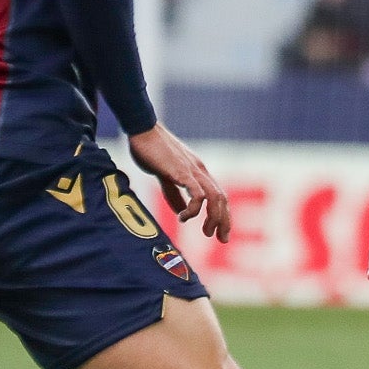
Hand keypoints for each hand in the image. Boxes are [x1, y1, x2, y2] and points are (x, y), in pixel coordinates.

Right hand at [128, 124, 231, 241]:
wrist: (143, 130)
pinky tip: (182, 217)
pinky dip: (194, 209)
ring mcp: (193, 170)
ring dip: (214, 217)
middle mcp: (200, 171)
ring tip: (206, 232)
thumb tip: (181, 211)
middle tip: (221, 239)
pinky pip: (197, 194)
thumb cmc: (151, 150)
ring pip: (215, 197)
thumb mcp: (166, 176)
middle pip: (222, 198)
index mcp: (198, 171)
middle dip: (224, 221)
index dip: (222, 214)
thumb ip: (174, 193)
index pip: (219, 195)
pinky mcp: (182, 172)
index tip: (220, 232)